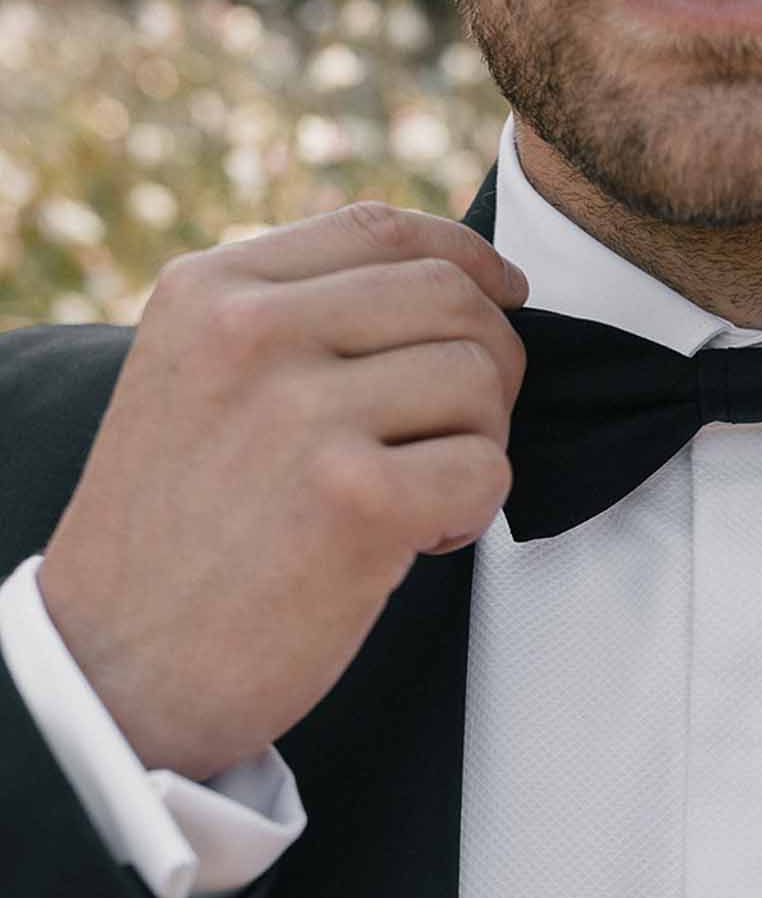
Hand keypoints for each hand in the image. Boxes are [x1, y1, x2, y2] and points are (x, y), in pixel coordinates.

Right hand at [39, 202, 529, 782]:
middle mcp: (253, 333)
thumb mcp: (198, 384)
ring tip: (414, 499)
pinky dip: (471, 515)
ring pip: (480, 382)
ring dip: (477, 447)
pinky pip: (486, 470)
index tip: (507, 295)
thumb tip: (447, 283)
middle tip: (457, 436)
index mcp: (211, 291)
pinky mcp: (354, 499)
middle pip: (453, 300)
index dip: (467, 259)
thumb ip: (293, 321)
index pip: (380, 230)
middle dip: (490, 370)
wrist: (119, 667)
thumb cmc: (179, 537)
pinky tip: (413, 545)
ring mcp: (302, 413)